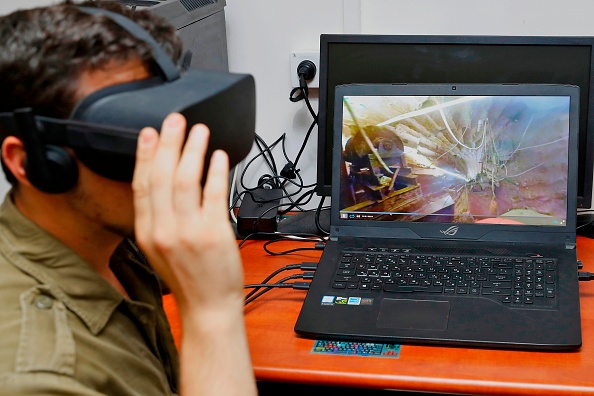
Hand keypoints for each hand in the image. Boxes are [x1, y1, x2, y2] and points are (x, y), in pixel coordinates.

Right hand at [132, 112, 243, 316]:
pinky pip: (214, 194)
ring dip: (193, 151)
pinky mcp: (214, 233)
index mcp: (147, 233)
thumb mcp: (159, 249)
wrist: (207, 308)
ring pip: (186, 180)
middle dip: (169, 144)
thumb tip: (164, 181)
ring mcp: (189, 231)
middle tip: (175, 120)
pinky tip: (219, 157)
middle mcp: (164, 230)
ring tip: (199, 131)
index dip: (145, 156)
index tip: (149, 134)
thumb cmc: (188, 279)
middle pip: (162, 177)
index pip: (142, 186)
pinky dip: (216, 172)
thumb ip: (158, 218)